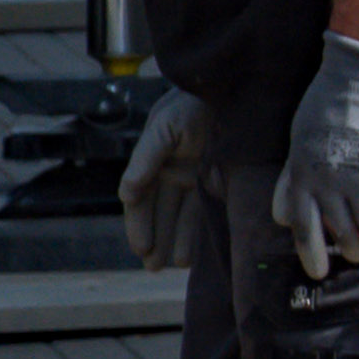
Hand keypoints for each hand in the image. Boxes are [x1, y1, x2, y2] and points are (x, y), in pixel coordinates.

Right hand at [116, 87, 208, 271]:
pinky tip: (190, 253)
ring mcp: (195, 176)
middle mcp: (171, 170)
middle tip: (152, 266)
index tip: (141, 248)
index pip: (140, 198)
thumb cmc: (192, 103)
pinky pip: (204, 211)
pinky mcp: (217, 180)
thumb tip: (125, 193)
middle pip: (159, 211)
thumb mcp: (163, 128)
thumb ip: (145, 159)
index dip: (138, 223)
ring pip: (180, 216)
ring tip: (171, 265)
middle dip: (154, 238)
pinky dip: (196, 232)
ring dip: (174, 240)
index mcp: (153, 158)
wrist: (233, 92)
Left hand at [271, 30, 358, 279]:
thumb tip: (281, 218)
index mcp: (303, 178)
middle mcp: (329, 187)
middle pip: (340, 233)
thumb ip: (289, 182)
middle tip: (352, 253)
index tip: (318, 272)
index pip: (305, 230)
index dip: (312, 255)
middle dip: (347, 249)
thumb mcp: (296, 144)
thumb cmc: (323, 107)